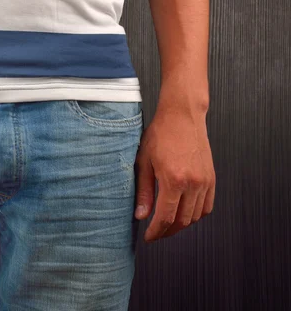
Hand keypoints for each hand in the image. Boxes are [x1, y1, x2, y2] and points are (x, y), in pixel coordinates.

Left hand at [134, 102, 214, 241]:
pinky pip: (207, 206)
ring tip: (167, 224)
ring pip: (195, 216)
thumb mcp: (144, 162)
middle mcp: (193, 183)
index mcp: (173, 180)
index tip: (148, 237)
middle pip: (182, 221)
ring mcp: (205, 181)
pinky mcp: (211, 178)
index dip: (156, 232)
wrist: (182, 116)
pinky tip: (183, 213)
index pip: (165, 218)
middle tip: (155, 233)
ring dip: (181, 224)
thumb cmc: (160, 135)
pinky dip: (195, 214)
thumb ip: (144, 191)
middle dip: (167, 231)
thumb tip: (141, 216)